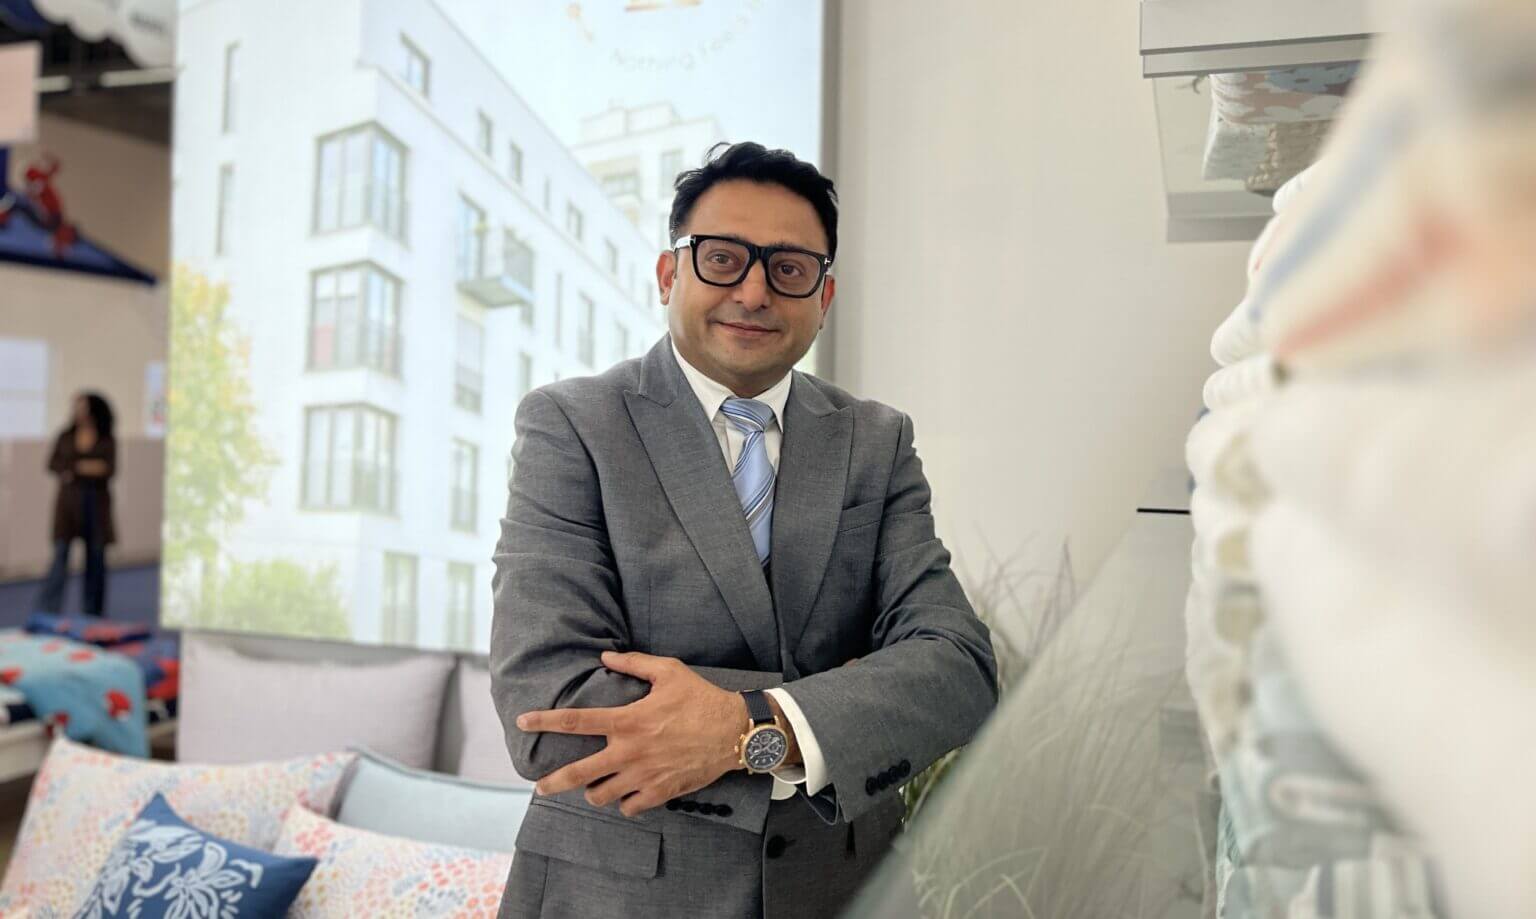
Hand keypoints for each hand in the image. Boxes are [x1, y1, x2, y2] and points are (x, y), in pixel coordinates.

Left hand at [517, 651, 748, 816]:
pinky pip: (629, 807)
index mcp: (627, 720)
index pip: (576, 721)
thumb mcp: (668, 671)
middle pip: (579, 773)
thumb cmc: (700, 698)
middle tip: (540, 785)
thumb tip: (605, 658)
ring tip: (595, 785)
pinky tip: (625, 793)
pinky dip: (623, 802)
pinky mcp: (660, 791)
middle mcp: (629, 752)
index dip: (545, 720)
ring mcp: (644, 775)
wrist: (734, 732)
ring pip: (601, 795)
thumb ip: (634, 664)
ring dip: (594, 791)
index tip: (523, 721)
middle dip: (553, 782)